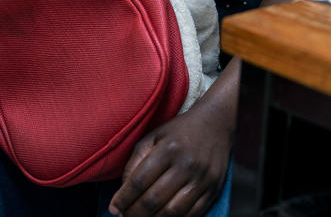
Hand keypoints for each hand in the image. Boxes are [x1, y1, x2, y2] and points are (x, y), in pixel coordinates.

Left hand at [108, 102, 230, 216]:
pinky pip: (192, 214)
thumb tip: (123, 192)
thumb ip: (135, 161)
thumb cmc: (179, 131)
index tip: (114, 208)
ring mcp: (202, 178)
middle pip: (153, 200)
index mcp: (168, 149)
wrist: (216, 123)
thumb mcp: (153, 136)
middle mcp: (186, 164)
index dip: (123, 199)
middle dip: (134, 214)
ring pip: (172, 212)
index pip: (139, 181)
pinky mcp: (213, 188)